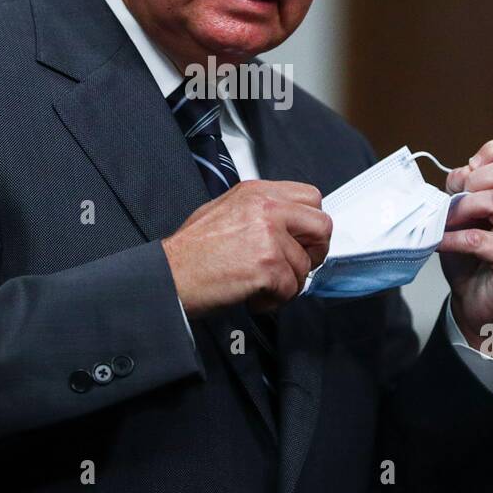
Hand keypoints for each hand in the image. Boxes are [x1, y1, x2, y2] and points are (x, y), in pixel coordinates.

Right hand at [162, 181, 331, 316]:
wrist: (170, 275)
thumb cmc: (191, 251)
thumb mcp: (225, 211)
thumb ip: (262, 211)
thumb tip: (290, 225)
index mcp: (257, 192)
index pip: (311, 198)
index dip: (310, 225)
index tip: (301, 240)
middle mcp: (266, 208)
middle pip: (322, 226)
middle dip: (313, 252)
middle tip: (294, 266)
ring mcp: (269, 236)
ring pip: (305, 266)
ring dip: (286, 283)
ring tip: (258, 284)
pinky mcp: (268, 265)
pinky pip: (291, 289)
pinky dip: (273, 300)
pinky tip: (252, 294)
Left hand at [437, 136, 492, 354]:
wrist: (479, 304)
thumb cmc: (471, 257)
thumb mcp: (462, 214)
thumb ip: (462, 189)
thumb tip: (460, 174)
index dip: (490, 152)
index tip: (469, 172)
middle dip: (472, 181)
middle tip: (456, 201)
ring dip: (462, 209)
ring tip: (447, 222)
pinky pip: (479, 239)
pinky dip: (452, 238)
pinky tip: (442, 243)